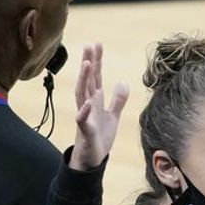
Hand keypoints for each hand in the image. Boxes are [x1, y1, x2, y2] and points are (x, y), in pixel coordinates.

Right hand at [70, 43, 128, 170]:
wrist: (92, 159)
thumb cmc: (100, 137)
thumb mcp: (113, 116)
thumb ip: (118, 99)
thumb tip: (122, 81)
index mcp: (96, 101)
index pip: (95, 77)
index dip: (96, 61)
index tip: (96, 44)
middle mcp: (88, 106)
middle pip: (87, 81)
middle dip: (88, 63)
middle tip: (90, 45)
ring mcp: (85, 117)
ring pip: (82, 95)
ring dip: (84, 80)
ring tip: (86, 64)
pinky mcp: (85, 131)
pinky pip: (82, 120)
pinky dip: (84, 111)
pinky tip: (88, 103)